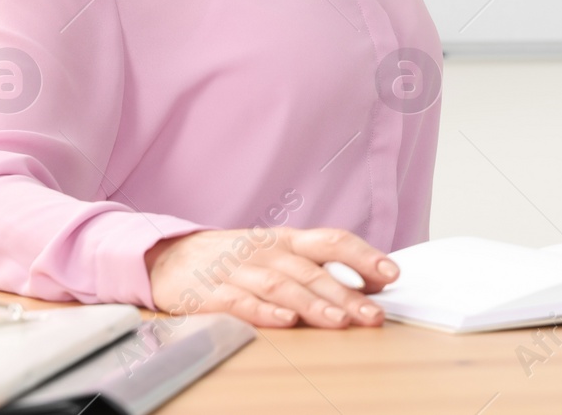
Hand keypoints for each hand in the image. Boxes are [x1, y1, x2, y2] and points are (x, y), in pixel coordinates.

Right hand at [144, 227, 397, 328]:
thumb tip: (372, 284)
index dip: (363, 256)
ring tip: (339, 321)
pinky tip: (285, 321)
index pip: (332, 241)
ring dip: (313, 304)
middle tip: (372, 315)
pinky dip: (263, 311)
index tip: (392, 274)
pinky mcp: (209, 291)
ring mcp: (237, 270)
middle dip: (346, 294)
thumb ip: (320, 267)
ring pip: (281, 286)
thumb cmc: (235, 258)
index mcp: (287, 240)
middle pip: (312, 271)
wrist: (170, 257)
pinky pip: (239, 301)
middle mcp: (266, 251)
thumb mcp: (278, 253)